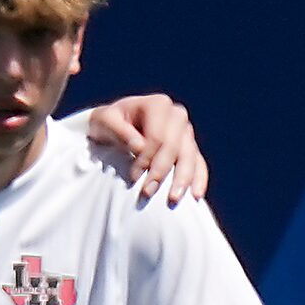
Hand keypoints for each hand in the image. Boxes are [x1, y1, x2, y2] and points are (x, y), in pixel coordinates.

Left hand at [87, 95, 208, 203]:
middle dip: (161, 172)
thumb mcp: (105, 121)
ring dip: (183, 179)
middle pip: (174, 147)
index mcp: (158, 105)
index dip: (146, 159)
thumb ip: (121, 132)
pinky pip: (198, 162)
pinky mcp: (189, 146)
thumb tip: (140, 146)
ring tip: (173, 200)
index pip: (157, 137)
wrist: (115, 124)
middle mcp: (176, 115)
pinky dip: (198, 178)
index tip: (132, 177)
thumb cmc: (108, 122)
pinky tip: (196, 195)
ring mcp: (185, 131)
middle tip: (147, 193)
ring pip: (189, 156)